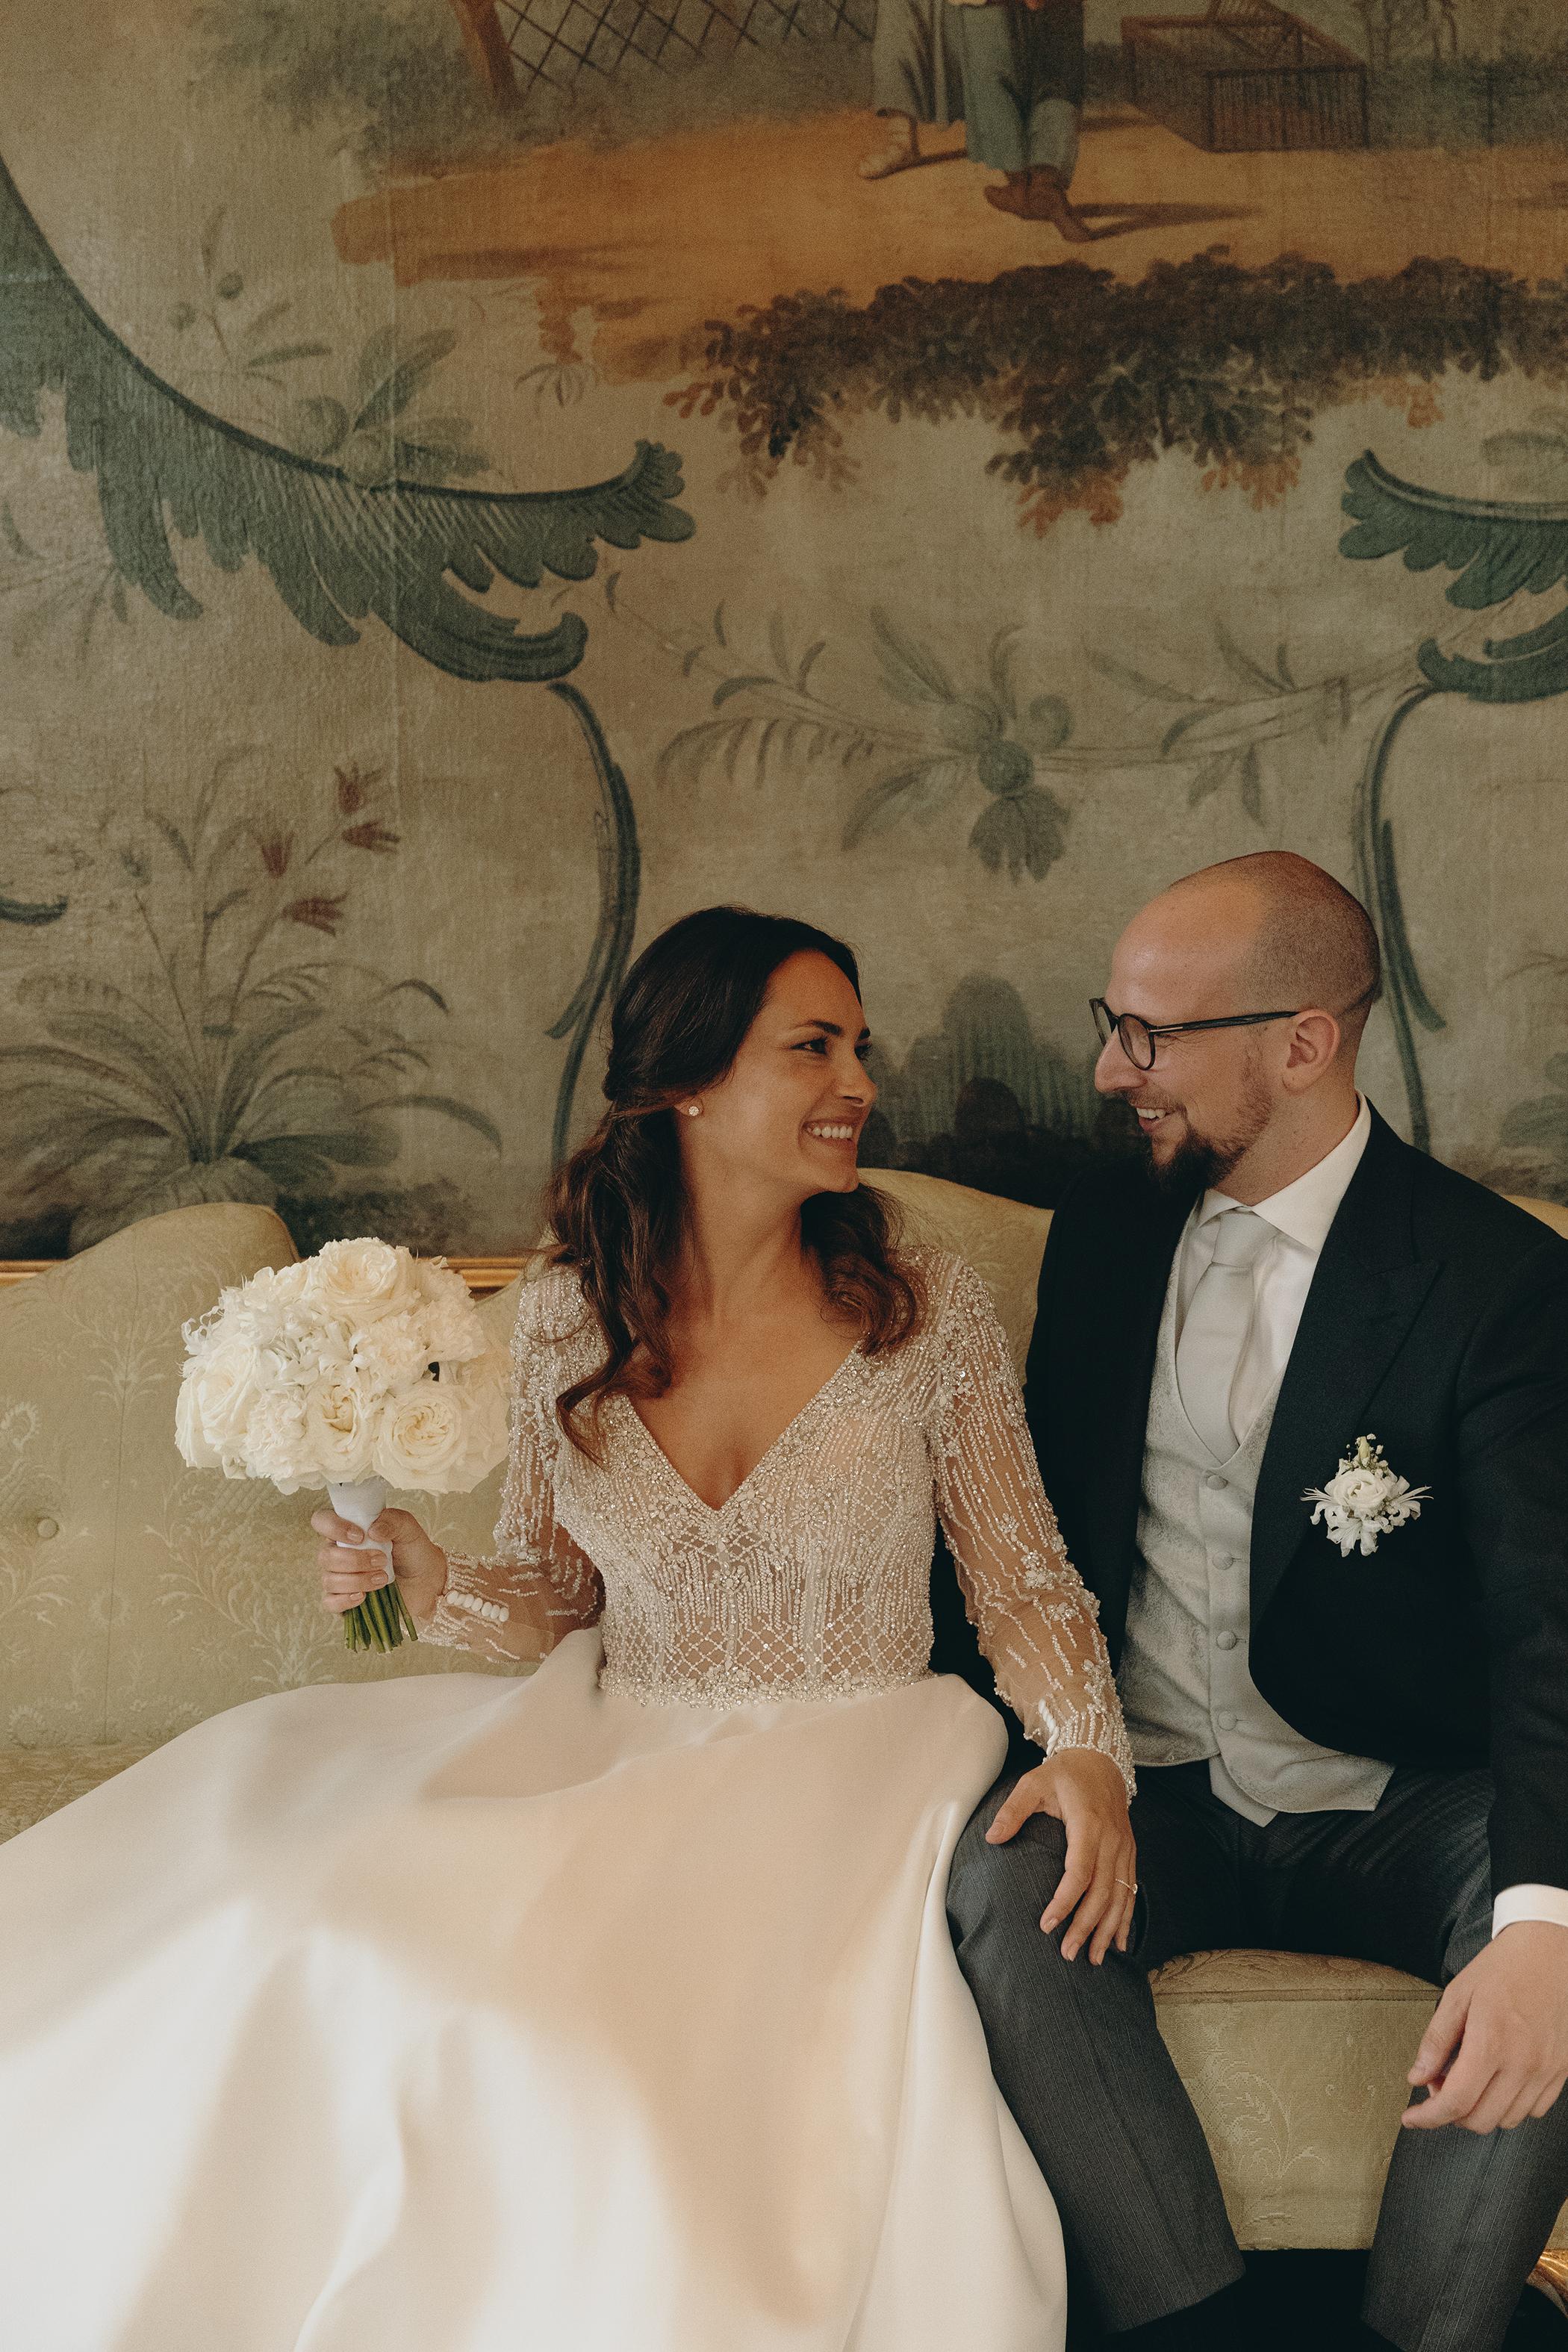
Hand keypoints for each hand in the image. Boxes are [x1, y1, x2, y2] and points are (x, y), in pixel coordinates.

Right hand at [311, 1506, 448, 1627]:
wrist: (427, 1579)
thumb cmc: (413, 1550)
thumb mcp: (408, 1527)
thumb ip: (392, 1520)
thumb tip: (372, 1530)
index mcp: (347, 1531)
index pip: (321, 1521)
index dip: (333, 1527)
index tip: (360, 1536)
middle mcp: (338, 1554)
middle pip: (325, 1556)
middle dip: (354, 1560)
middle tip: (382, 1560)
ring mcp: (339, 1579)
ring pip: (329, 1580)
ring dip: (357, 1580)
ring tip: (383, 1578)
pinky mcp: (344, 1602)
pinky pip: (330, 1603)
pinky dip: (345, 1600)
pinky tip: (364, 1597)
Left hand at [984, 1749, 1136, 1963]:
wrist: (1100, 1759)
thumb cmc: (1063, 1773)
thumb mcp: (1032, 1783)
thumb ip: (1012, 1810)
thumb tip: (991, 1838)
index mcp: (1088, 1824)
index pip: (1079, 1871)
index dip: (1064, 1901)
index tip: (1047, 1925)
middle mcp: (1112, 1839)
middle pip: (1102, 1891)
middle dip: (1086, 1926)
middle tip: (1067, 1953)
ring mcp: (1124, 1847)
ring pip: (1120, 1896)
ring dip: (1108, 1930)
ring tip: (1094, 1959)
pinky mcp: (1129, 1852)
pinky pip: (1131, 1890)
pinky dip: (1126, 1918)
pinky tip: (1121, 1942)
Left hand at [1403, 1922, 1567, 2133]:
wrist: (1547, 1953)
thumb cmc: (1501, 1969)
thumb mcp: (1457, 1995)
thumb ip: (1435, 2041)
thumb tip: (1417, 2077)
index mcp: (1491, 2042)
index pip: (1456, 2101)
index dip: (1428, 2117)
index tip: (1411, 2118)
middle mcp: (1522, 2063)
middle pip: (1480, 2119)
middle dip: (1450, 2112)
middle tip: (1438, 2082)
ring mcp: (1545, 2071)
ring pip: (1506, 2120)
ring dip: (1479, 2110)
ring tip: (1467, 2077)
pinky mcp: (1560, 2072)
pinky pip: (1532, 2110)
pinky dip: (1507, 2105)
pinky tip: (1495, 2079)